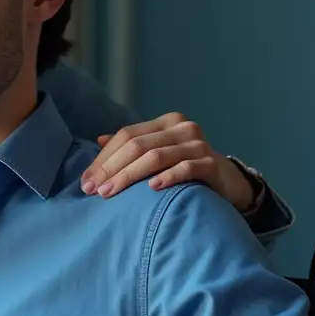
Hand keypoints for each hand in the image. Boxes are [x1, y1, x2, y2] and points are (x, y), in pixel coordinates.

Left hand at [80, 112, 255, 211]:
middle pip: (137, 146)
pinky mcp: (212, 163)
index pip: (126, 136)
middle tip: (93, 190)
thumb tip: (99, 140)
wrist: (228, 182)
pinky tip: (151, 188)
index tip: (86, 181)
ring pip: (156, 156)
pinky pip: (186, 168)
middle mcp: (182, 128)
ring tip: (110, 192)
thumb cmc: (186, 167)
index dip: (104, 158)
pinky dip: (167, 177)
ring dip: (129, 176)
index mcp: (165, 122)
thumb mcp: (159, 152)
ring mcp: (199, 144)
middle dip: (111, 169)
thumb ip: (133, 145)